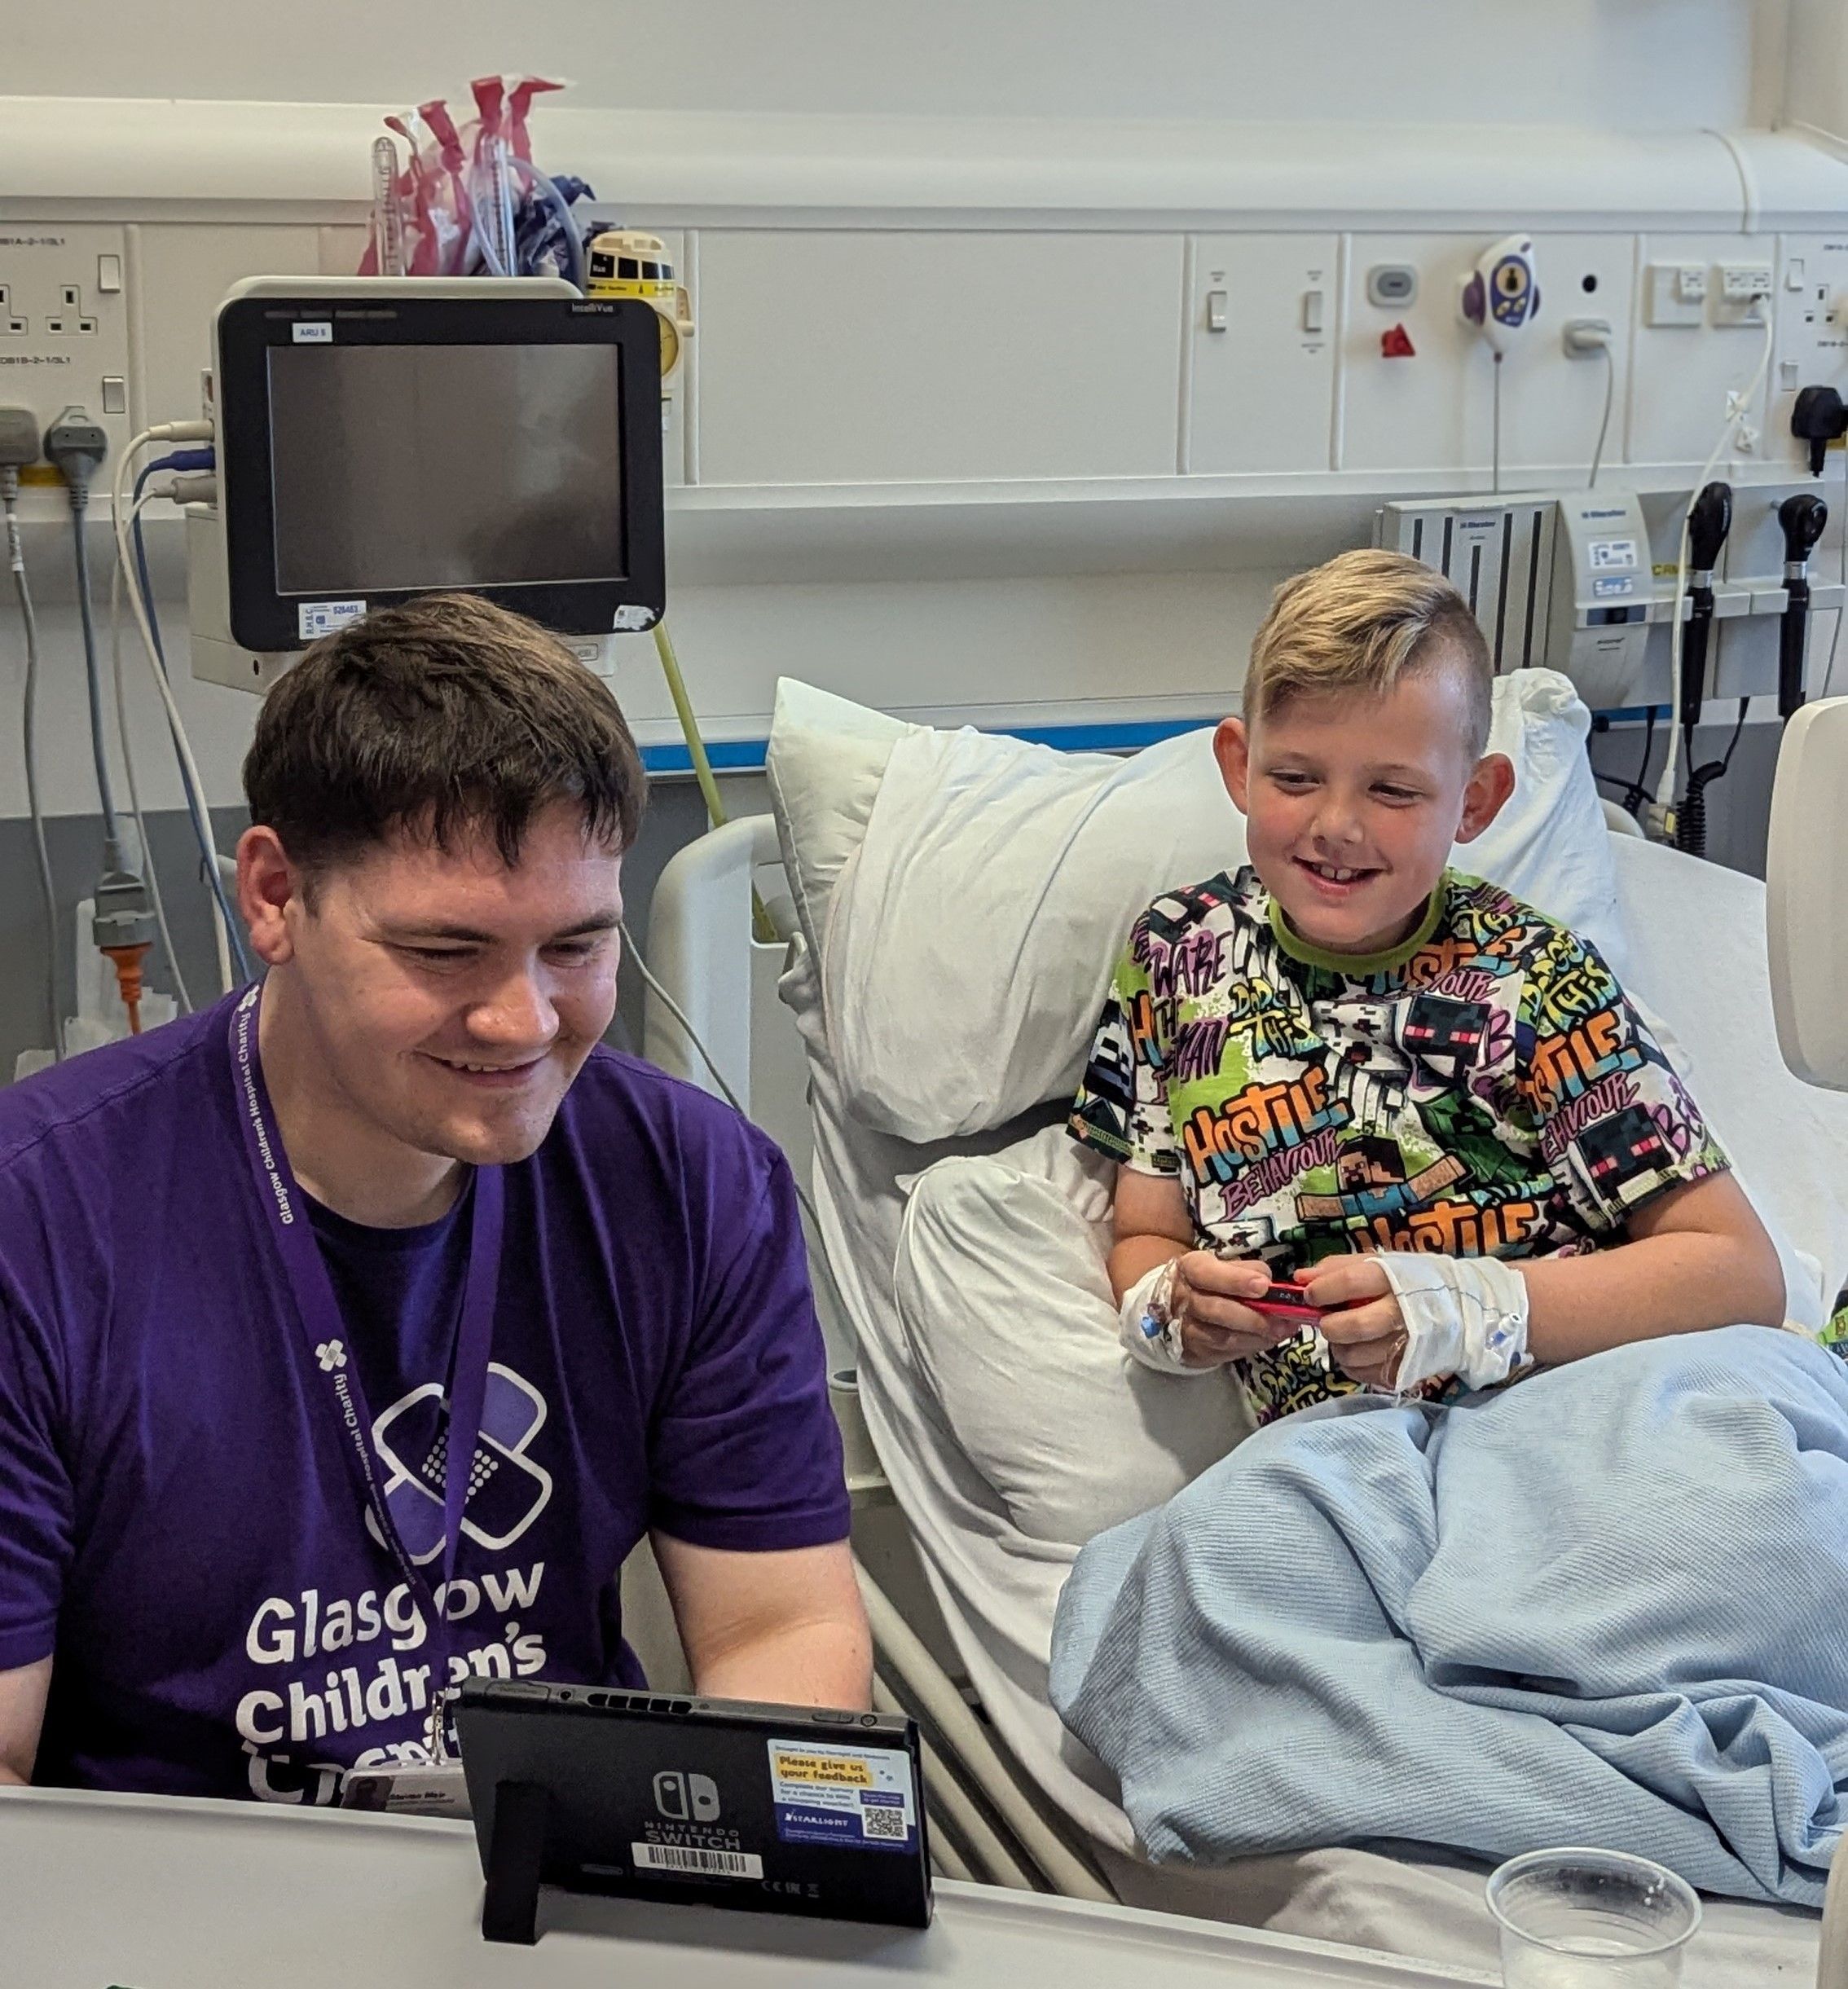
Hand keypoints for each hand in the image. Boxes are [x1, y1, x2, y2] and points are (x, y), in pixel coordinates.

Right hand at [1169, 1253, 1293, 1367]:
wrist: (1176, 1307)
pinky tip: (1267, 1340)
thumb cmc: (1210, 1282)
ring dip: (1256, 1337)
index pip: (1208, 1274)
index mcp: (1190, 1269)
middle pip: (1216, 1310)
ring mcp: (1186, 1329)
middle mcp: (1183, 1299)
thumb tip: (1270, 1284)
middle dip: (1252, 1317)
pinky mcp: (1195, 1352)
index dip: (1236, 1281)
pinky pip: (1225, 1353)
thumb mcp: (1224, 1265)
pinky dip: (1250, 1347)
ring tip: (1281, 1332)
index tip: (1263, 1286)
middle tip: (1281, 1321)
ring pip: (1222, 1337)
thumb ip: (1248, 1270)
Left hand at [1301, 1257, 1408, 1386]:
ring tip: (1344, 1337)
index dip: (1323, 1289)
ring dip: (1339, 1348)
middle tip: (1327, 1321)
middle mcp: (1401, 1314)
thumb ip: (1338, 1268)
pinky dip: (1353, 1366)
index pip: (1350, 1282)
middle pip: (1353, 1326)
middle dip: (1330, 1325)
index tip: (1311, 1295)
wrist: (1462, 1310)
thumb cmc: (1413, 1283)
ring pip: (1355, 1355)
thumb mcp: (1381, 1264)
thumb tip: (1300, 1278)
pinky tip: (1359, 1352)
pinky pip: (1365, 1375)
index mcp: (1394, 1279)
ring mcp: (1406, 1346)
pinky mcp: (1406, 1370)